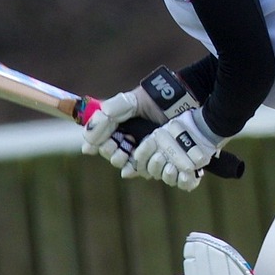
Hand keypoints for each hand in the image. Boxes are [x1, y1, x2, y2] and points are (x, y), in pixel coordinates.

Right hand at [81, 67, 199, 168]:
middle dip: (117, 157)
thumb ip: (104, 120)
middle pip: (122, 161)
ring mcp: (159, 155)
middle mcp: (140, 146)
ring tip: (142, 151)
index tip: (108, 145)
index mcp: (126, 133)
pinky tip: (163, 164)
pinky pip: (169, 177)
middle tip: (121, 150)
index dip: (105, 150)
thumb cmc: (156, 100)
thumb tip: (87, 147)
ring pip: (143, 170)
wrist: (186, 98)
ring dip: (139, 164)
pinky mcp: (177, 162)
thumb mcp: (126, 104)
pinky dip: (165, 173)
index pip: (108, 149)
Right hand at [131, 111, 217, 190]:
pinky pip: (186, 184)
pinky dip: (184, 181)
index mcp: (153, 153)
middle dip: (155, 166)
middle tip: (160, 156)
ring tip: (172, 167)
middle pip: (153, 172)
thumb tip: (124, 172)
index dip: (142, 159)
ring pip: (168, 178)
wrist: (204, 127)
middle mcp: (164, 164)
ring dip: (168, 174)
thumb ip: (144, 149)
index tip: (147, 148)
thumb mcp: (160, 134)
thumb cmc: (180, 128)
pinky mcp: (192, 176)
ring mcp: (178, 170)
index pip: (141, 163)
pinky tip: (185, 174)